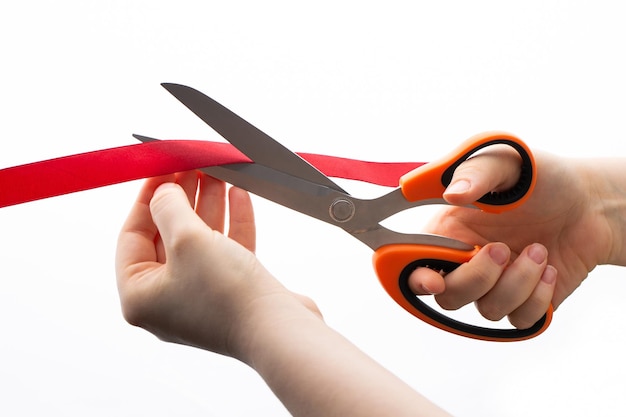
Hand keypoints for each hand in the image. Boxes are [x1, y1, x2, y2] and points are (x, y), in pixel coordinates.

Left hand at [115, 171, 319, 357]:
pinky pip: (225, 251)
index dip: (147, 198)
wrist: (279, 331)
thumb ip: (169, 207)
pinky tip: (238, 195)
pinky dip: (231, 223)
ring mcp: (201, 298)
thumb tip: (164, 191)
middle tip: (192, 166)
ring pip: (200, 241)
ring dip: (209, 205)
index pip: (132, 235)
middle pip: (167, 236)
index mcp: (140, 296)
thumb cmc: (226, 296)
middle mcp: (167, 300)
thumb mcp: (187, 239)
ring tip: (217, 173)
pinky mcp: (232, 293)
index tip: (161, 168)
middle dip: (183, 198)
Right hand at [410, 145, 616, 328]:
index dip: (413, 277)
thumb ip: (477, 172)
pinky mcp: (522, 302)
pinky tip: (547, 268)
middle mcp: (465, 261)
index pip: (411, 262)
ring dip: (516, 282)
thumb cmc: (543, 178)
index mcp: (447, 230)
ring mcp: (494, 285)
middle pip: (447, 295)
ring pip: (487, 309)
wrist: (591, 204)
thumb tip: (453, 193)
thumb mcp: (509, 161)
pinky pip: (520, 319)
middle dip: (476, 277)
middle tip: (501, 249)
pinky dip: (537, 296)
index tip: (434, 279)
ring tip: (537, 249)